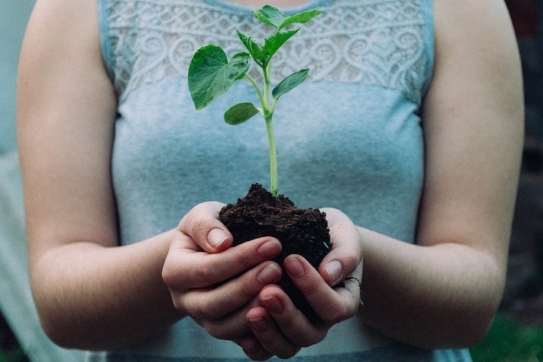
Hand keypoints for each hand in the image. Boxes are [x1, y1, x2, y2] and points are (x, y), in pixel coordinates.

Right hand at [162, 202, 282, 341]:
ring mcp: (202, 320)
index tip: (272, 244)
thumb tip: (222, 242)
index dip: (240, 258)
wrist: (207, 250)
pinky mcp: (222, 330)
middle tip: (276, 269)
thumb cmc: (208, 229)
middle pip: (212, 304)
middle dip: (247, 287)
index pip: (207, 269)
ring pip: (224, 328)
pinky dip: (258, 330)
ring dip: (253, 310)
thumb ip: (206, 225)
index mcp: (175, 271)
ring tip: (280, 290)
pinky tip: (279, 312)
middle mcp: (184, 300)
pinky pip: (238, 339)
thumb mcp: (201, 216)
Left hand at [239, 208, 362, 359]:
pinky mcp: (275, 332)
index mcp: (344, 300)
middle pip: (308, 333)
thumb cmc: (331, 235)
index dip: (313, 288)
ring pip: (286, 347)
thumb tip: (329, 274)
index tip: (291, 260)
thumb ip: (344, 254)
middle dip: (287, 314)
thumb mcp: (344, 235)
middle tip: (268, 291)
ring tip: (252, 312)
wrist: (313, 240)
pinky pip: (265, 351)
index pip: (333, 307)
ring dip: (268, 332)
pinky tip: (242, 333)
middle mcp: (321, 322)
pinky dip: (255, 345)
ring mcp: (297, 330)